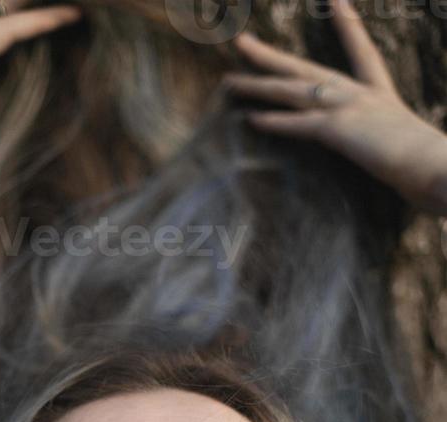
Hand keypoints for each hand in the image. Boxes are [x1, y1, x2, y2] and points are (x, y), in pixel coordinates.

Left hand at [223, 0, 446, 214]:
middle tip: (242, 43)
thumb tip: (393, 153)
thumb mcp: (409, 145)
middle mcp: (360, 94)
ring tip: (228, 82)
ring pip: (293, 91)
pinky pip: (299, 123)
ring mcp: (348, 108)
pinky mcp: (340, 129)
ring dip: (258, 86)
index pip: (361, 51)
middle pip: (306, 68)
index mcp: (380, 94)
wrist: (435, 165)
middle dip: (271, 56)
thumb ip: (394, 143)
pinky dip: (275, 122)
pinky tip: (252, 119)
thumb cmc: (430, 163)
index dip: (348, 23)